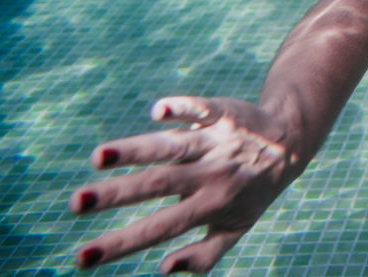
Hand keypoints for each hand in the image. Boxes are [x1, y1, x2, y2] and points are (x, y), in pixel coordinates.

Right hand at [69, 96, 302, 272]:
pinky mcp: (220, 112)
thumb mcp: (235, 229)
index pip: (160, 227)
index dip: (121, 243)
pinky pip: (200, 108)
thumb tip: (164, 270)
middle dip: (115, 195)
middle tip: (75, 204)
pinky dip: (181, 107)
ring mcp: (214, 141)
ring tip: (98, 157)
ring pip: (172, 146)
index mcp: (211, 205)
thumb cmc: (252, 192)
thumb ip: (204, 254)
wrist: (291, 143)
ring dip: (135, 150)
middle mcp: (210, 173)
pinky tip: (159, 110)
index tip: (81, 258)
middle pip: (158, 184)